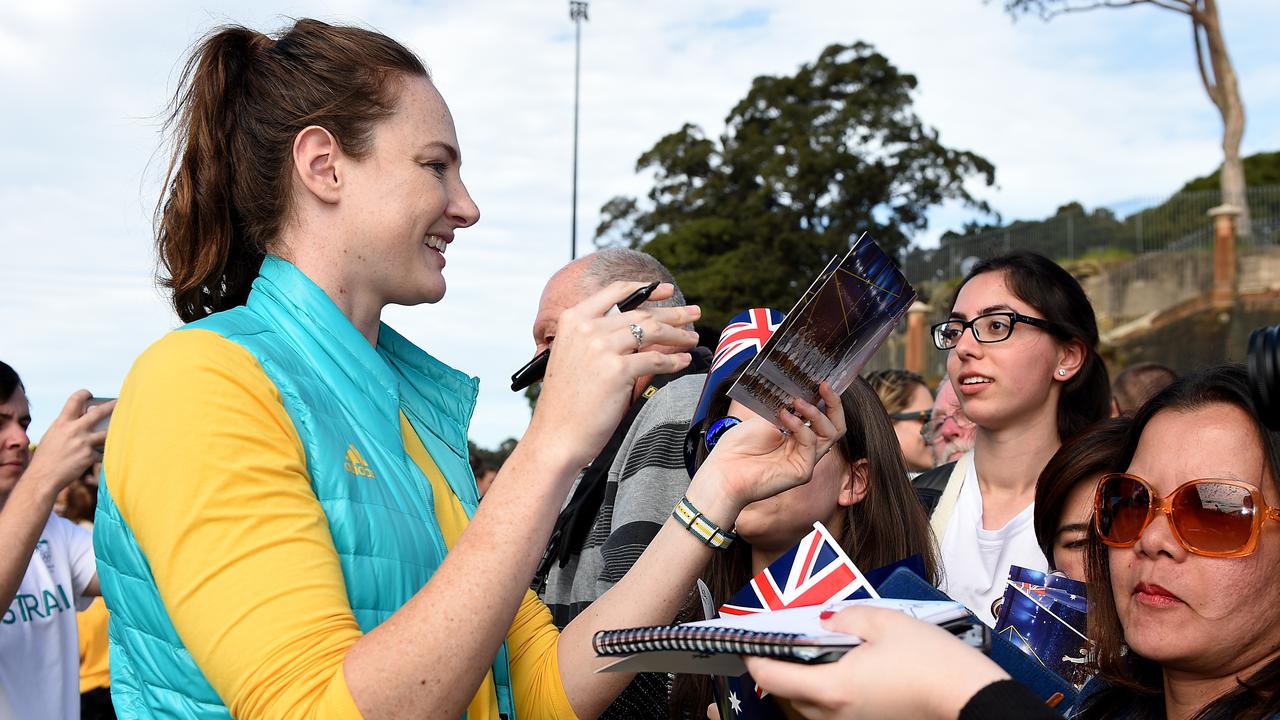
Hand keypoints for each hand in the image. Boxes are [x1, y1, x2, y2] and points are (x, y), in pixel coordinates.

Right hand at [23, 391, 112, 500]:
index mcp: (62, 423)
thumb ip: (65, 427)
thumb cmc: (46, 458)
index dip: (84, 394)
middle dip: (112, 406)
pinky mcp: (89, 456)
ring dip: (114, 433)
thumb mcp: (51, 436)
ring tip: (122, 431)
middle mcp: (74, 430)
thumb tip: (80, 419)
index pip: (75, 400)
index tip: (90, 394)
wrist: (42, 478)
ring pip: (107, 433)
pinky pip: (102, 453)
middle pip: (99, 412)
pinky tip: (102, 456)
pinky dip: (103, 454)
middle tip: (121, 402)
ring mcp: (83, 443)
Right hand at [528, 282, 699, 469]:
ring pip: (652, 331)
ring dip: (678, 334)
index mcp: (573, 320)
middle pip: (640, 312)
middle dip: (673, 312)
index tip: (667, 290)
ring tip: (693, 339)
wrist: (556, 435)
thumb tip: (639, 328)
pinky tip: (684, 361)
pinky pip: (656, 359)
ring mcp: (601, 347)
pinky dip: (675, 360)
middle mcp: (586, 328)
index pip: (615, 292)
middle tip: (694, 314)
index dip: (646, 289)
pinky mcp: (617, 370)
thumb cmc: (567, 402)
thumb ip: (600, 337)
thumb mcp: (575, 356)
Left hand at [688, 382, 844, 520]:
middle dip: (834, 404)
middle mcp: (805, 448)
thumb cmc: (737, 449)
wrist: (723, 473)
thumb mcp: (764, 419)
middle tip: (824, 386)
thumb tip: (801, 391)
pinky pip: (810, 444)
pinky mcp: (802, 471)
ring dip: (815, 413)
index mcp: (797, 436)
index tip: (822, 382)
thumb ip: (786, 408)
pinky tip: (784, 416)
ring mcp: (806, 460)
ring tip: (796, 401)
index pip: (824, 418)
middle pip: (836, 426)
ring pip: (830, 434)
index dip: (828, 400)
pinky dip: (799, 427)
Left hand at [744, 606, 1008, 719]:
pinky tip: (848, 668)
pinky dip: (832, 692)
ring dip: (807, 681)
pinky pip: (836, 713)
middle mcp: (835, 716)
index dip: (753, 655)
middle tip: (785, 639)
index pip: (771, 676)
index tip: (748, 639)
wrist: (971, 700)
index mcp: (832, 688)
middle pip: (789, 694)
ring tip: (818, 651)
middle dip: (782, 667)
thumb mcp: (884, 622)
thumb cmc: (931, 661)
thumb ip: (845, 617)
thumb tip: (827, 621)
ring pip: (812, 706)